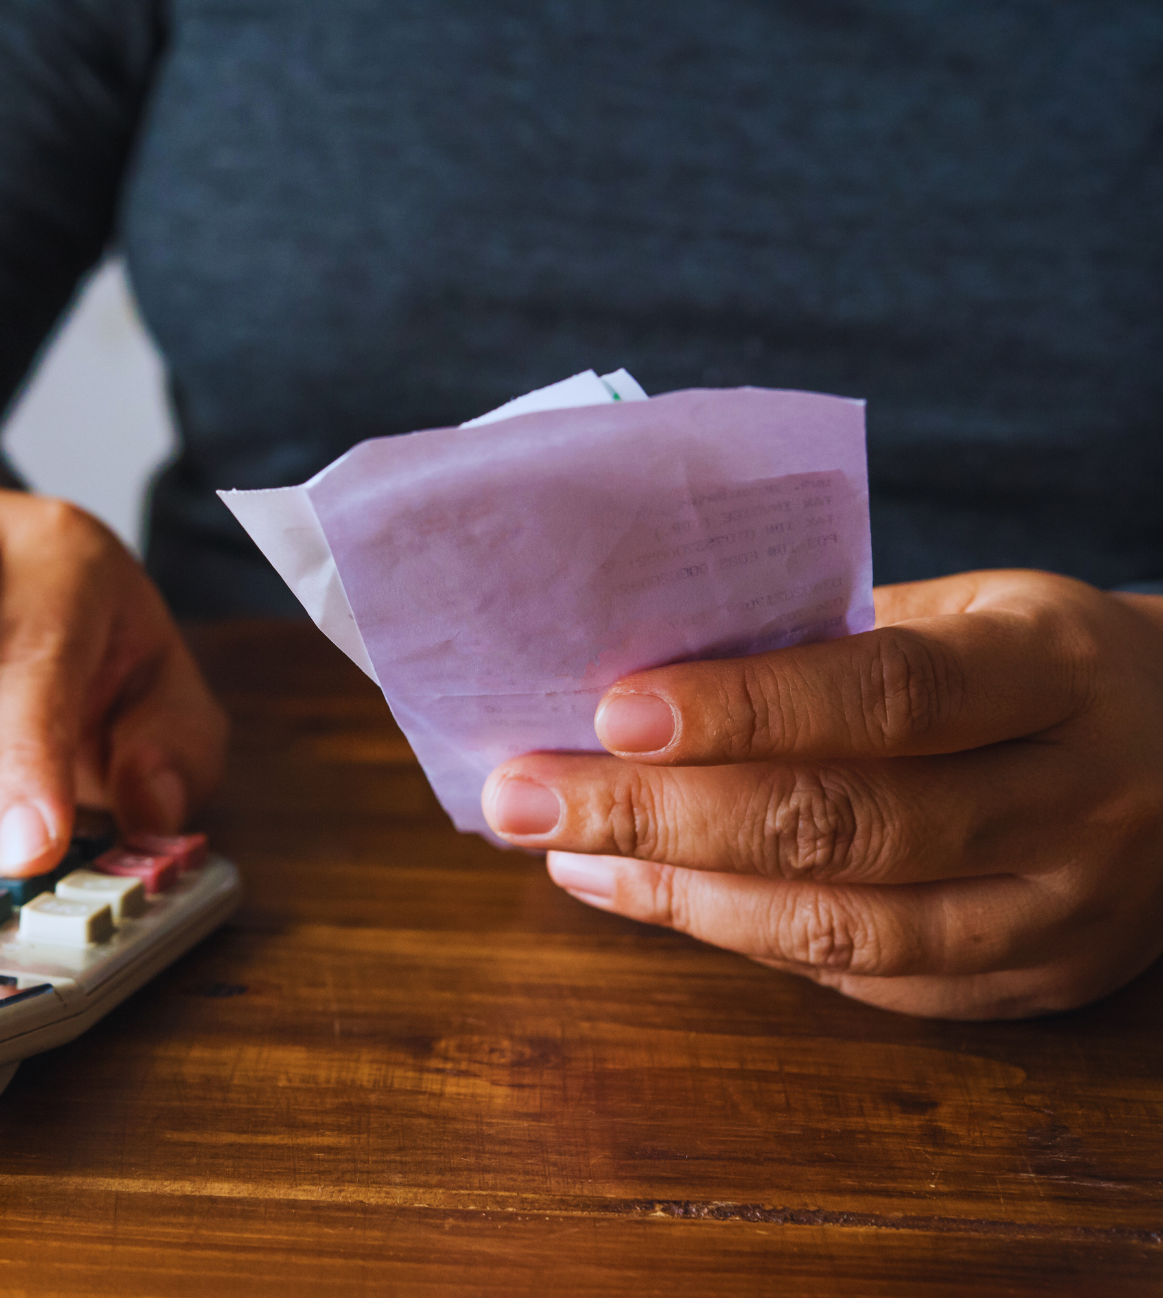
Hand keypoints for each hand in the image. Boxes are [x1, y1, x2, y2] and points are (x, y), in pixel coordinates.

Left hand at [482, 570, 1162, 1019]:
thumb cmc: (1037, 665)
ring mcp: (1061, 915)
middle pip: (848, 826)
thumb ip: (832, 639)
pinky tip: (642, 896)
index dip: (749, 708)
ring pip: (846, 929)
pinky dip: (736, 938)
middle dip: (661, 816)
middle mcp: (1076, 803)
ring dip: (677, 894)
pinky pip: (862, 982)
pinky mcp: (1031, 988)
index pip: (890, 696)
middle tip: (525, 795)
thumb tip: (639, 662)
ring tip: (560, 850)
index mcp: (1057, 670)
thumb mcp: (973, 612)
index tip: (612, 710)